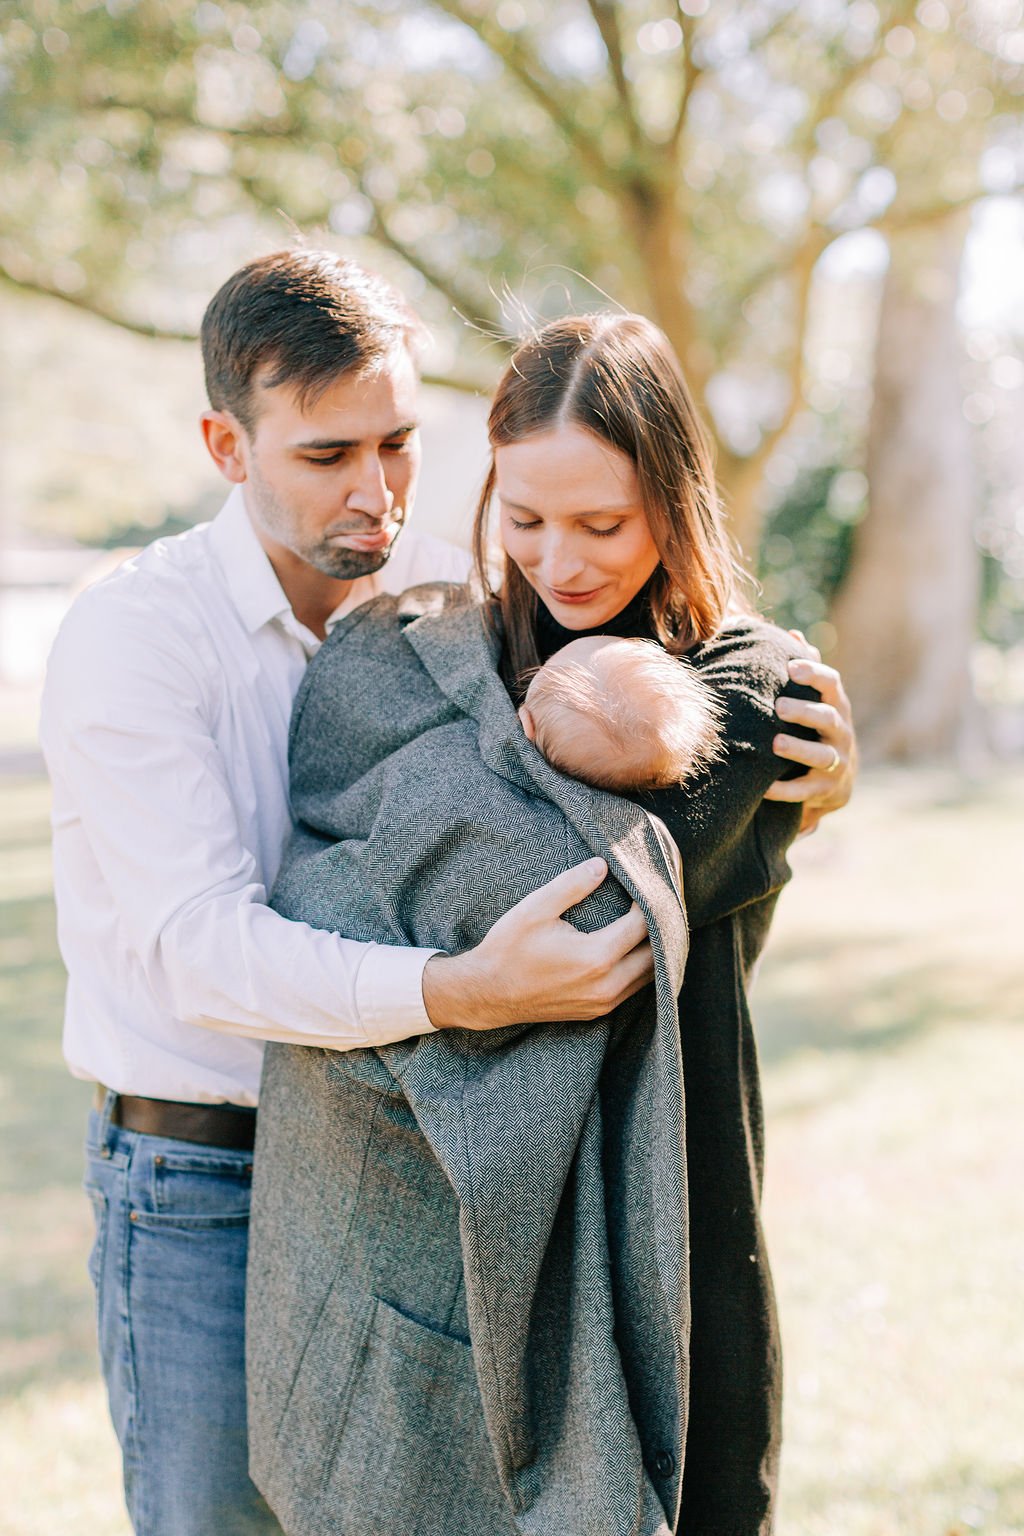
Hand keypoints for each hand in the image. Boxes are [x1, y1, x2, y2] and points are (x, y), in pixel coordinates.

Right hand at [421, 859, 652, 1030]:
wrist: (486, 993)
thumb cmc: (508, 949)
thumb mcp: (536, 908)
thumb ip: (573, 884)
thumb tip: (603, 865)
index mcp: (597, 956)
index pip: (642, 926)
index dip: (648, 903)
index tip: (645, 885)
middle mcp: (607, 985)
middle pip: (655, 954)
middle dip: (659, 929)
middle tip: (656, 904)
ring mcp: (603, 1003)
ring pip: (649, 977)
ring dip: (654, 952)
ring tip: (650, 925)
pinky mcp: (596, 1011)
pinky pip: (633, 990)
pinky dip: (641, 970)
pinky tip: (634, 951)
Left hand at [764, 644, 857, 836]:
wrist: (838, 778)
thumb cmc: (818, 726)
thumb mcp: (818, 698)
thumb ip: (807, 669)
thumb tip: (793, 633)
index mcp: (835, 704)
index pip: (832, 684)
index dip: (814, 674)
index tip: (791, 667)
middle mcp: (840, 731)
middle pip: (828, 718)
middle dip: (805, 711)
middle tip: (779, 706)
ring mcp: (836, 761)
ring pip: (821, 755)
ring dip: (799, 749)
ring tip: (775, 744)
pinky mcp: (825, 789)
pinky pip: (806, 791)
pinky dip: (786, 790)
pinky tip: (763, 788)